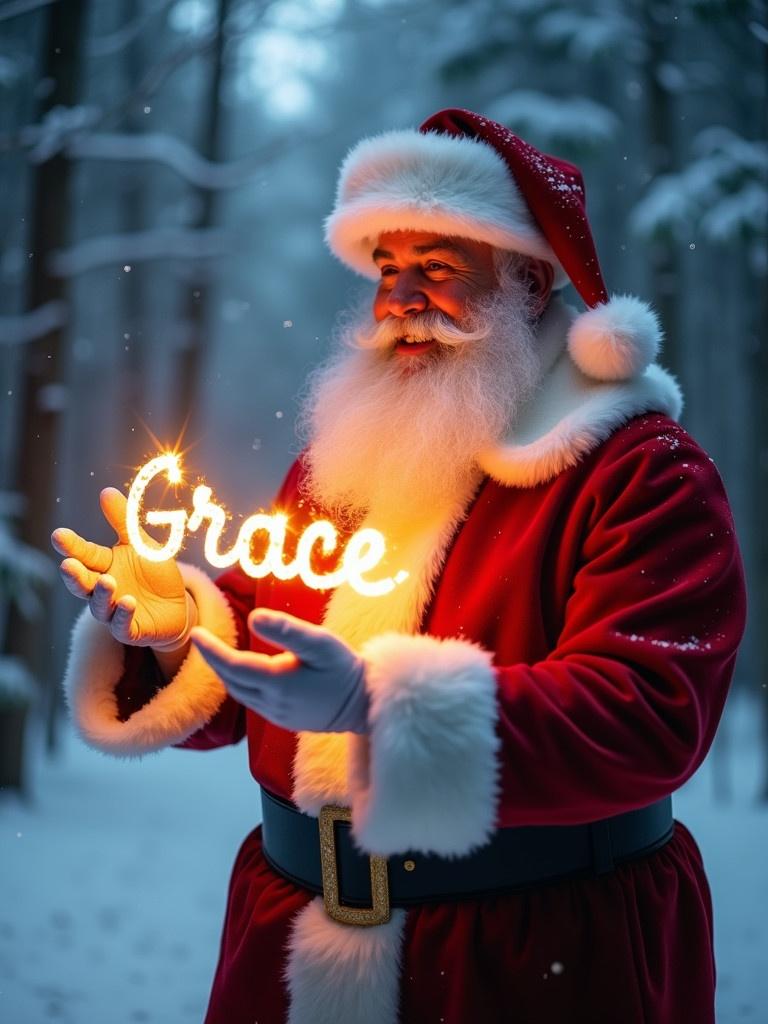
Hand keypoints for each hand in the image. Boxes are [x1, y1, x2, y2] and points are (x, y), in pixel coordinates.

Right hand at [51, 487, 192, 649]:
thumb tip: (105, 491)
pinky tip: (128, 602)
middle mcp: (103, 588)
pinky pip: (122, 624)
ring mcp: (113, 611)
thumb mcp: (142, 544)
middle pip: (83, 583)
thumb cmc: (154, 573)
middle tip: (68, 565)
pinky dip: (123, 614)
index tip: (58, 535)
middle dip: (74, 575)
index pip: (84, 554)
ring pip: (100, 605)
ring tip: (108, 581)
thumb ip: (124, 521)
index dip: (71, 546)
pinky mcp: (130, 629)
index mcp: (103, 565)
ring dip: (102, 594)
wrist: (177, 605)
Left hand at [189, 609, 368, 733]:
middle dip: (214, 659)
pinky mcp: (284, 719)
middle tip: (202, 638)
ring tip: (217, 652)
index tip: (195, 632)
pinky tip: (244, 672)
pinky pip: (252, 700)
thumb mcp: (320, 643)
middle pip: (231, 680)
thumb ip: (286, 630)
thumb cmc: (344, 668)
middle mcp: (271, 703)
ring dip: (226, 672)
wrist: (364, 704)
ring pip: (239, 693)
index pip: (232, 665)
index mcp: (276, 682)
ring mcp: (276, 714)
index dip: (211, 649)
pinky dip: (240, 683)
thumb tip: (253, 617)